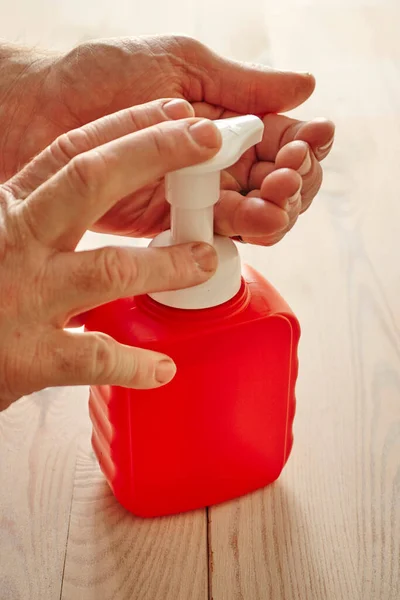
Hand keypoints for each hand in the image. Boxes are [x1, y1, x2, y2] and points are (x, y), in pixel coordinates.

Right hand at [0, 101, 220, 410]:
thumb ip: (32, 218)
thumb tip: (89, 194)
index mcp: (6, 211)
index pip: (70, 153)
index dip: (127, 129)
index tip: (173, 115)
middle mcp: (13, 242)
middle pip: (90, 182)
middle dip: (154, 154)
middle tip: (208, 143)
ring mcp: (22, 298)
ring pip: (108, 270)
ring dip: (166, 263)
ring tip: (204, 260)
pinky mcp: (26, 357)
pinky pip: (94, 357)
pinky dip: (134, 364)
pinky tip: (163, 366)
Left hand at [1, 36, 333, 244]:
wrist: (36, 115)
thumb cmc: (99, 77)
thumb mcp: (179, 65)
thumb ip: (243, 84)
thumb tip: (306, 86)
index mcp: (225, 121)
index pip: (284, 141)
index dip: (306, 147)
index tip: (309, 144)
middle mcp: (215, 162)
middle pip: (278, 184)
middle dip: (294, 183)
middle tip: (286, 177)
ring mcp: (194, 196)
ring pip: (255, 216)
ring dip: (275, 212)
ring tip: (269, 202)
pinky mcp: (169, 226)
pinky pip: (217, 237)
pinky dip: (240, 234)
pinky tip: (246, 223)